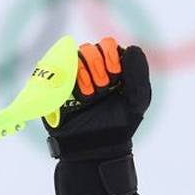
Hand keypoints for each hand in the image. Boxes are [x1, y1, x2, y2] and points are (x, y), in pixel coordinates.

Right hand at [45, 38, 151, 194]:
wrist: (98, 149)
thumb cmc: (120, 125)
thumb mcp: (137, 100)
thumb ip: (139, 73)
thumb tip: (132, 47)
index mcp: (111, 68)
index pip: (108, 45)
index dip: (110, 56)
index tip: (116, 77)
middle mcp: (90, 70)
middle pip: (89, 49)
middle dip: (97, 68)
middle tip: (104, 90)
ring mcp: (71, 78)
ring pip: (72, 58)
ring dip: (84, 76)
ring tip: (91, 98)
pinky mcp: (56, 88)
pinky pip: (55, 71)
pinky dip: (70, 81)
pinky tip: (79, 98)